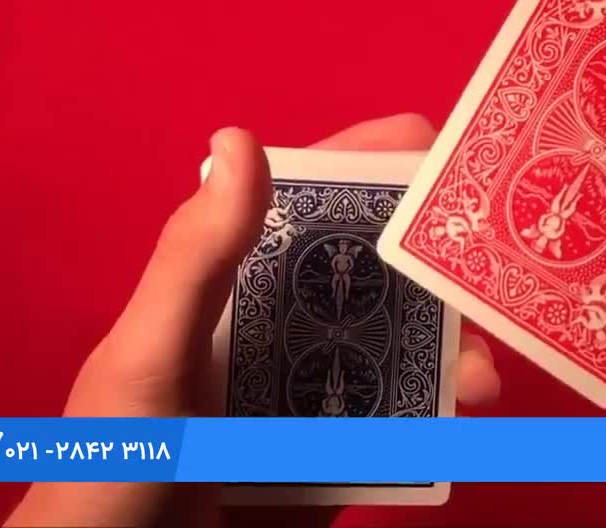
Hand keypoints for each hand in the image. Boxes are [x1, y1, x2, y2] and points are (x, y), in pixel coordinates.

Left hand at [6, 114, 500, 527]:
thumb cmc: (111, 468)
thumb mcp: (150, 357)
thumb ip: (195, 259)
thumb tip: (241, 138)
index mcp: (235, 279)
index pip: (315, 195)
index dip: (380, 162)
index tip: (447, 154)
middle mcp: (287, 320)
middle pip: (385, 265)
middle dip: (444, 262)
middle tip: (493, 271)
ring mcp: (321, 384)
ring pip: (411, 338)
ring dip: (456, 338)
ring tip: (482, 369)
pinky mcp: (347, 448)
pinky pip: (412, 415)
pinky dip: (448, 405)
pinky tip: (469, 406)